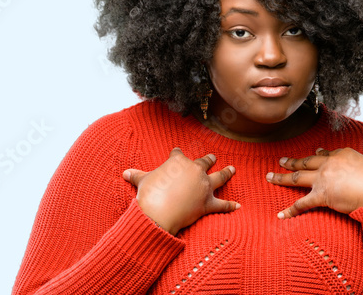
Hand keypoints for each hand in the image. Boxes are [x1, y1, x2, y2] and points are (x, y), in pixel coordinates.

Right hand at [122, 148, 239, 234]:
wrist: (158, 211)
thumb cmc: (149, 194)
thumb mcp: (141, 182)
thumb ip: (136, 176)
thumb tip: (124, 173)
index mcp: (178, 162)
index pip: (178, 154)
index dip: (177, 153)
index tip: (177, 151)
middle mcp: (194, 171)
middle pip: (204, 162)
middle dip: (209, 159)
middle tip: (213, 156)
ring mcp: (204, 186)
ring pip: (220, 177)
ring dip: (227, 172)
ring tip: (233, 169)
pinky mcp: (208, 203)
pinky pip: (223, 204)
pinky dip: (230, 206)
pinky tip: (238, 205)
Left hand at [267, 147, 362, 218]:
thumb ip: (362, 167)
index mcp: (343, 154)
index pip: (326, 153)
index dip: (318, 154)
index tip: (314, 153)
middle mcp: (330, 163)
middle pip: (306, 161)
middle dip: (292, 161)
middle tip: (281, 160)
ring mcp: (324, 178)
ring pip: (297, 176)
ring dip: (281, 177)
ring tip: (270, 177)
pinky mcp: (321, 195)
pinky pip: (302, 203)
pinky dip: (290, 210)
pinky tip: (281, 215)